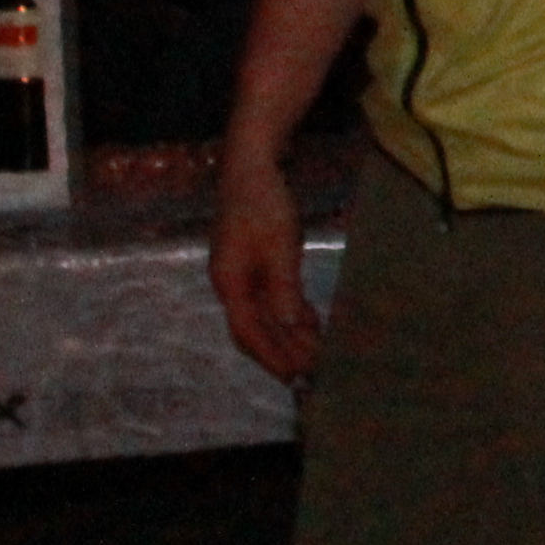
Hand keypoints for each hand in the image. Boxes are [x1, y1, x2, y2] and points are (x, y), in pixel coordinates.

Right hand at [210, 152, 320, 382]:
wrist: (252, 168)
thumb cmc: (264, 204)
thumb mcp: (278, 246)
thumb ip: (283, 289)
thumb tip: (287, 329)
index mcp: (229, 283)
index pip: (248, 332)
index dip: (271, 357)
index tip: (294, 376)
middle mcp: (231, 285)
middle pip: (254, 330)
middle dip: (281, 353)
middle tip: (311, 375)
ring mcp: (242, 275)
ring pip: (264, 317)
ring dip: (288, 337)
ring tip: (315, 356)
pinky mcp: (255, 265)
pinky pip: (272, 300)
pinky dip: (290, 314)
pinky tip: (311, 325)